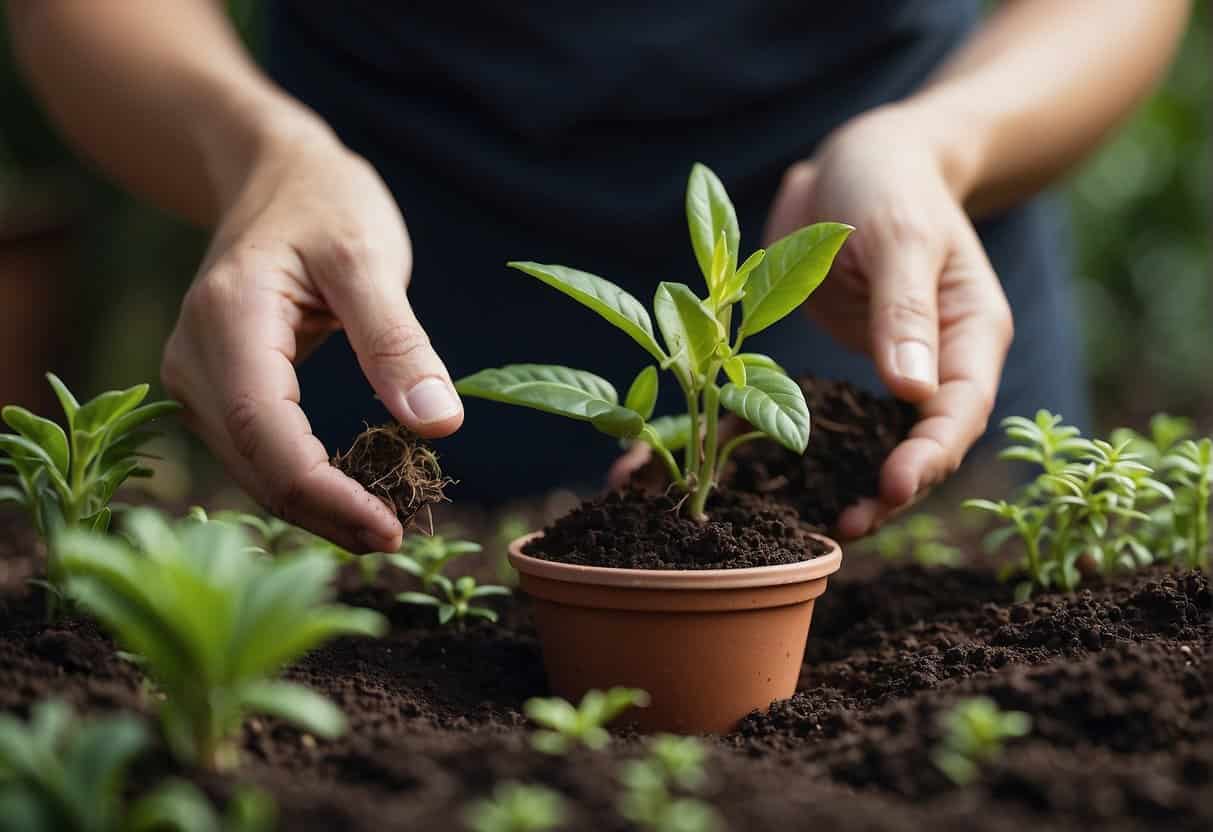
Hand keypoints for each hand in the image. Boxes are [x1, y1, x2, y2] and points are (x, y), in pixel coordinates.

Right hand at [162, 130, 462, 552]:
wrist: (272, 176)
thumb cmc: (325, 203)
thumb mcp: (369, 257)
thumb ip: (399, 342)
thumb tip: (440, 426)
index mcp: (229, 320)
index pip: (266, 433)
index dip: (324, 494)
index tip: (389, 531)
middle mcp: (193, 357)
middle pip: (254, 466)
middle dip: (325, 514)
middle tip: (398, 538)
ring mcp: (194, 378)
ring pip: (250, 471)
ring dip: (314, 507)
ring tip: (383, 524)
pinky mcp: (213, 390)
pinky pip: (254, 453)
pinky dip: (302, 482)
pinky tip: (352, 494)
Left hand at [765, 105, 1013, 538]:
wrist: (859, 158)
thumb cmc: (888, 182)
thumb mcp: (899, 236)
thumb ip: (904, 312)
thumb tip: (912, 392)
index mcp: (972, 332)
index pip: (960, 408)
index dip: (930, 454)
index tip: (894, 485)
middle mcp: (939, 361)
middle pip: (926, 442)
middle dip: (893, 487)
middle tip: (848, 525)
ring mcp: (896, 368)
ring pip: (882, 441)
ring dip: (854, 481)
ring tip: (819, 523)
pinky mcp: (855, 366)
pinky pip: (836, 416)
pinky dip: (811, 449)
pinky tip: (776, 480)